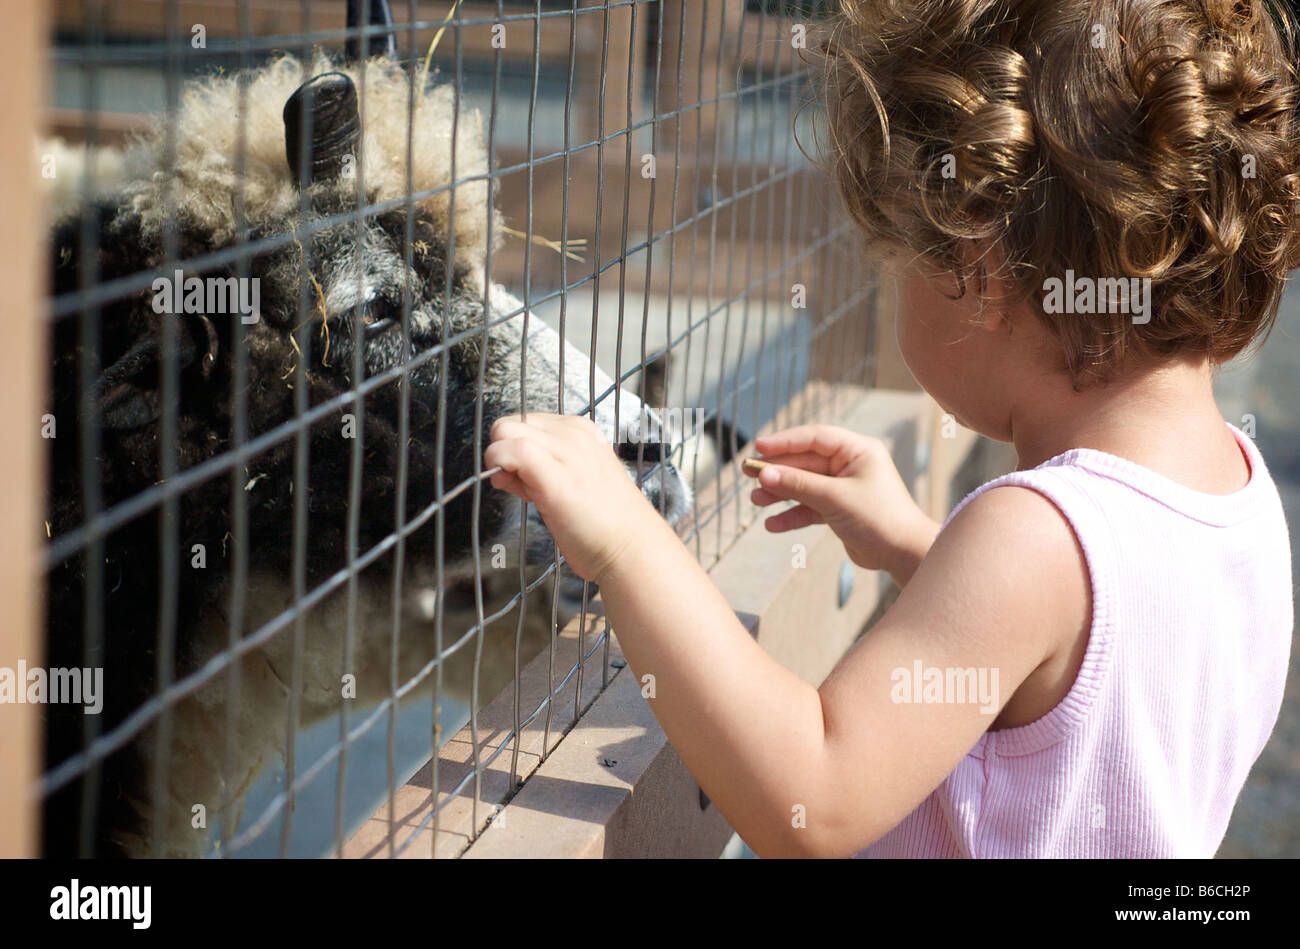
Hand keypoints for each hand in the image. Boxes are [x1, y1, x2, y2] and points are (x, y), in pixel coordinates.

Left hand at [485, 413, 663, 582]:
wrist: (632, 548)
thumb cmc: (604, 524)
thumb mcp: (573, 480)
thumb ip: (539, 468)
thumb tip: (503, 468)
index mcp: (581, 431)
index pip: (526, 422)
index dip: (515, 446)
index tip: (527, 475)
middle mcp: (573, 434)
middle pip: (511, 422)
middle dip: (503, 451)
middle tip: (522, 484)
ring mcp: (567, 453)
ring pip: (506, 431)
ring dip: (499, 460)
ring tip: (526, 492)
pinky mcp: (555, 477)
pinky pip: (510, 451)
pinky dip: (499, 465)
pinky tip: (517, 490)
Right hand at [746, 425, 938, 584]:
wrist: (904, 554)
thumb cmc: (879, 518)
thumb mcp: (834, 498)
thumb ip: (798, 485)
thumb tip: (764, 475)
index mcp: (857, 451)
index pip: (814, 438)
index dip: (784, 441)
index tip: (758, 446)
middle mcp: (851, 466)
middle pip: (805, 462)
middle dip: (777, 471)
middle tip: (748, 472)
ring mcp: (844, 488)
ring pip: (805, 486)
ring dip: (781, 493)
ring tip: (755, 501)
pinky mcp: (840, 510)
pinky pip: (810, 507)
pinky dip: (793, 515)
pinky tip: (772, 524)